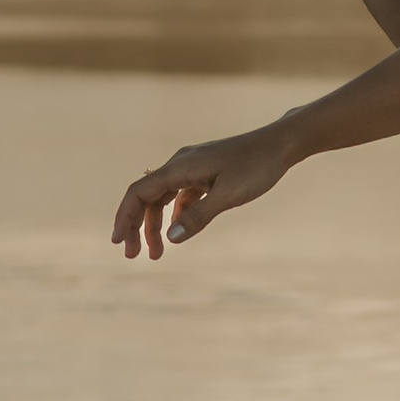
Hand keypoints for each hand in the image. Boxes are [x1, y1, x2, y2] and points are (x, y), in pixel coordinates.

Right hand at [112, 123, 297, 259]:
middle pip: (147, 197)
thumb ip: (198, 216)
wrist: (281, 144)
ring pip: (163, 198)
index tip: (117, 242)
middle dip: (137, 226)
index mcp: (180, 167)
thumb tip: (171, 238)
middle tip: (134, 256)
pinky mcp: (206, 172)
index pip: (139, 193)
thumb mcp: (228, 195)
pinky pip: (181, 195)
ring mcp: (193, 167)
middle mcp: (181, 164)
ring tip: (158, 253)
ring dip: (157, 224)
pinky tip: (181, 230)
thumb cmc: (257, 166)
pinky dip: (177, 214)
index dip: (124, 217)